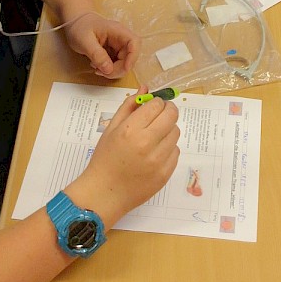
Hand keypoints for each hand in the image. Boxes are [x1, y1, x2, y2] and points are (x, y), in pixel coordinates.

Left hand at [64, 13, 138, 78]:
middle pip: (130, 56)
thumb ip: (97, 55)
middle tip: (102, 72)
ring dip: (113, 71)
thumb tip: (108, 70)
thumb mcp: (85, 41)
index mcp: (117, 31)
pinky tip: (97, 67)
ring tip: (97, 69)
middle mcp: (121, 39)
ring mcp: (118, 46)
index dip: (133, 57)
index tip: (125, 68)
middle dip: (119, 68)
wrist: (75, 24)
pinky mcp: (114, 53)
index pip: (134, 42)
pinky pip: (117, 64)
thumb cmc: (80, 28)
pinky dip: (109, 70)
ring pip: (124, 63)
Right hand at [73, 87, 180, 225]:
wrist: (105, 192)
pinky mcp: (165, 174)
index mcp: (131, 130)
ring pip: (176, 133)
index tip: (152, 107)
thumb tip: (145, 89)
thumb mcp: (111, 128)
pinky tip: (154, 154)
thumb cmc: (105, 158)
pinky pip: (175, 151)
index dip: (156, 103)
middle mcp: (147, 143)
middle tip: (160, 116)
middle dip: (168, 111)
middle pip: (172, 115)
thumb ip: (129, 106)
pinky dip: (168, 149)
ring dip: (168, 130)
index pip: (157, 105)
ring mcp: (158, 160)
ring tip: (154, 138)